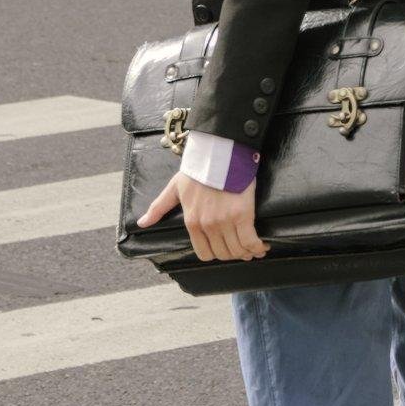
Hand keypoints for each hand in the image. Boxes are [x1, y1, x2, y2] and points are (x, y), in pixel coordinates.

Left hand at [138, 172, 266, 262]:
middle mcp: (207, 225)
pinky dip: (258, 246)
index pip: (205, 254)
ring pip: (238, 250)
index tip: (226, 249)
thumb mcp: (175, 187)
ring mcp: (225, 221)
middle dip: (234, 254)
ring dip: (247, 252)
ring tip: (255, 248)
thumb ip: (159, 207)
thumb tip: (142, 223)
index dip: (217, 254)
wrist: (219, 151)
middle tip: (243, 248)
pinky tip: (262, 244)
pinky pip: (250, 241)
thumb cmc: (198, 169)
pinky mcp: (242, 214)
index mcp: (192, 221)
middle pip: (224, 254)